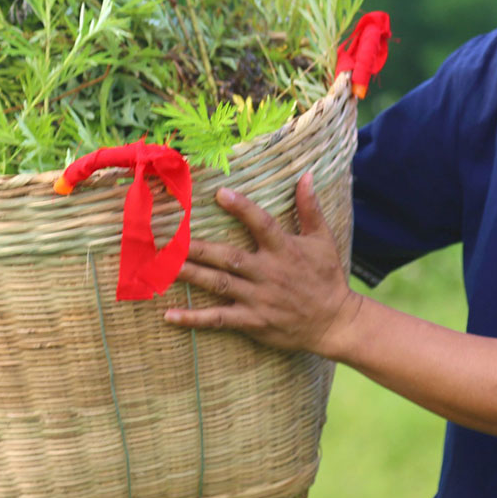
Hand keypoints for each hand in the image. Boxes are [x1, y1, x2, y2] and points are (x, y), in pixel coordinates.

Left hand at [162, 175, 359, 358]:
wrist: (333, 322)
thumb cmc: (327, 277)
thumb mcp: (323, 240)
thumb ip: (310, 208)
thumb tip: (306, 175)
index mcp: (284, 250)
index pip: (262, 224)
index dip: (242, 208)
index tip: (220, 193)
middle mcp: (268, 273)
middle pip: (228, 257)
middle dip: (198, 247)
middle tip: (170, 238)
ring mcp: (258, 298)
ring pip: (218, 284)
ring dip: (190, 275)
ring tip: (163, 266)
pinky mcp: (252, 321)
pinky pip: (219, 319)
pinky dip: (194, 319)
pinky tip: (170, 315)